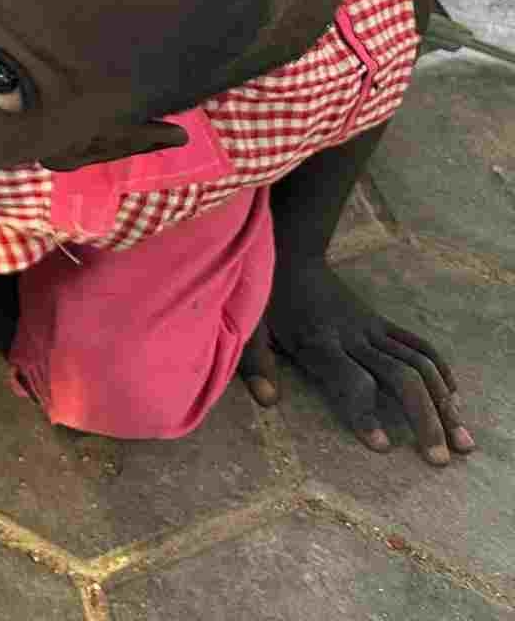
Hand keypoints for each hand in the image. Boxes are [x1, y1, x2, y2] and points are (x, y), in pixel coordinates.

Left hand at [240, 256, 474, 465]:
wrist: (290, 252)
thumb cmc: (266, 298)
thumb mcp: (251, 327)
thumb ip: (256, 364)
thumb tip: (267, 402)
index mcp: (318, 342)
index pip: (351, 381)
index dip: (367, 413)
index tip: (384, 446)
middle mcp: (352, 337)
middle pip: (399, 378)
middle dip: (424, 420)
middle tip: (439, 458)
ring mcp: (372, 328)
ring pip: (419, 365)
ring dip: (444, 404)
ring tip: (462, 442)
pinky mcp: (381, 322)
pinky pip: (420, 345)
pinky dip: (440, 371)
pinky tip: (452, 399)